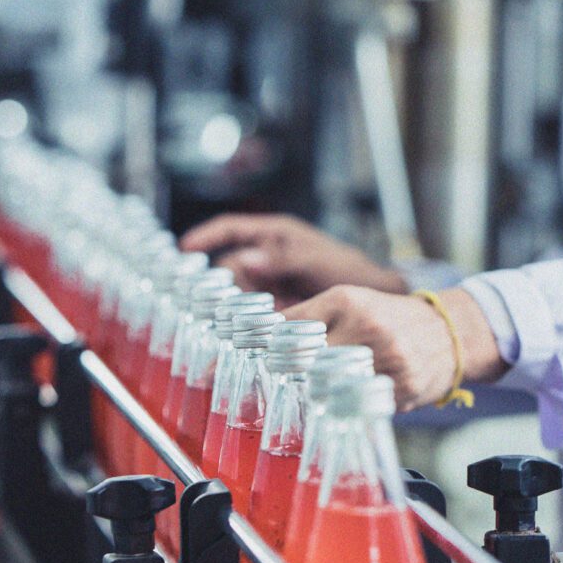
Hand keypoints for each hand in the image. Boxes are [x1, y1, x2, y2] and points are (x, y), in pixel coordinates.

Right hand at [180, 213, 405, 306]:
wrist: (377, 299)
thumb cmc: (349, 269)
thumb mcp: (316, 260)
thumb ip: (281, 259)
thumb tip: (245, 258)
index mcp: (275, 235)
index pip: (231, 228)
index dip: (207, 237)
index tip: (185, 249)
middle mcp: (268, 256)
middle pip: (230, 267)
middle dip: (221, 285)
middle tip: (212, 305)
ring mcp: (271, 281)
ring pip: (237, 291)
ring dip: (232, 307)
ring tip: (228, 323)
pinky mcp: (276, 306)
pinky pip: (251, 312)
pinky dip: (246, 322)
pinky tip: (244, 334)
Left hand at [283, 285, 506, 410]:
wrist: (448, 330)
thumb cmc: (388, 317)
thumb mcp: (350, 301)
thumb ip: (310, 317)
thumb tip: (264, 340)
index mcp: (344, 300)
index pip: (289, 328)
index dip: (270, 348)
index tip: (259, 358)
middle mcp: (364, 324)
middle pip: (305, 360)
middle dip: (290, 374)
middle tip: (284, 381)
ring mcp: (385, 356)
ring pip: (330, 387)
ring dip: (317, 395)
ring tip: (315, 393)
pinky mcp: (402, 385)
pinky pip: (360, 404)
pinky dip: (348, 406)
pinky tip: (346, 402)